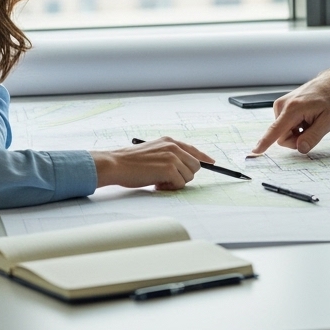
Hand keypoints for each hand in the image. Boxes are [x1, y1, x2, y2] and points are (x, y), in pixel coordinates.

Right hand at [90, 137, 213, 190]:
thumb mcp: (152, 151)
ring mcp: (172, 157)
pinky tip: (156, 184)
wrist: (116, 164)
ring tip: (159, 181)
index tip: (212, 162)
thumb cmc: (130, 162)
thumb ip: (168, 155)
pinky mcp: (169, 168)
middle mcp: (173, 146)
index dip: (204, 158)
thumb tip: (184, 167)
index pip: (193, 149)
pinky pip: (180, 183)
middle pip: (195, 166)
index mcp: (169, 141)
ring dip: (176, 183)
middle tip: (167, 179)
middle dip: (184, 175)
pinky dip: (170, 188)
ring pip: (188, 176)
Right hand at [251, 67, 329, 155]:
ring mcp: (280, 105)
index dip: (265, 142)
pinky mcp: (280, 106)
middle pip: (282, 136)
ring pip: (283, 132)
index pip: (276, 130)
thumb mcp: (328, 121)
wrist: (328, 85)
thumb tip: (299, 148)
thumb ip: (313, 137)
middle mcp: (282, 106)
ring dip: (296, 132)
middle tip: (311, 130)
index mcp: (293, 109)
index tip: (254, 151)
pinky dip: (295, 126)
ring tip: (309, 121)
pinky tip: (305, 118)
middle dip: (295, 139)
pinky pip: (284, 126)